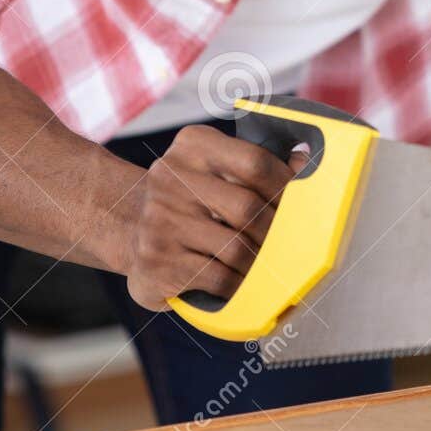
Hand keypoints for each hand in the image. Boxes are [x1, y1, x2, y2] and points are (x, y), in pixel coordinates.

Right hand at [120, 125, 304, 310]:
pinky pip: (218, 277)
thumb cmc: (189, 199)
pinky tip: (242, 283)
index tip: (303, 206)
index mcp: (193, 145)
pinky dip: (239, 285)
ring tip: (269, 267)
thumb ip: (257, 165)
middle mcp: (169, 176)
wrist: (126, 226)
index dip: (287, 187)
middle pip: (248, 208)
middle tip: (292, 245)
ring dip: (260, 263)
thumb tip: (304, 160)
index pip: (254, 162)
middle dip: (277, 232)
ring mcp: (159, 220)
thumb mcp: (215, 169)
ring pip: (236, 248)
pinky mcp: (156, 260)